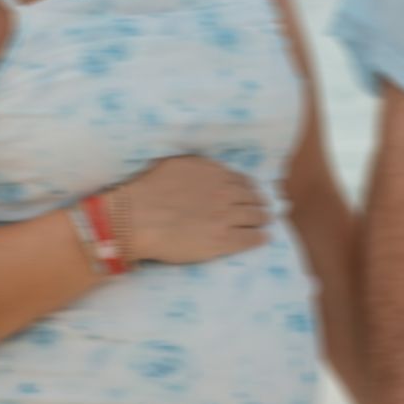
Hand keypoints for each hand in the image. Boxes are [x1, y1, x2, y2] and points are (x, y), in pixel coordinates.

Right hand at [111, 156, 270, 267]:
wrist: (137, 218)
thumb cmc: (148, 190)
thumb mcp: (175, 164)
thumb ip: (196, 166)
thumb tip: (205, 168)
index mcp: (213, 173)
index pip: (241, 180)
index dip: (249, 187)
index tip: (253, 192)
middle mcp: (224, 192)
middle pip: (252, 198)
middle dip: (260, 203)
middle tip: (265, 208)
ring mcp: (226, 216)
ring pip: (255, 217)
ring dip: (263, 219)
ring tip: (267, 222)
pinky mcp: (223, 240)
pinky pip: (249, 238)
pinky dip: (260, 238)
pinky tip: (264, 238)